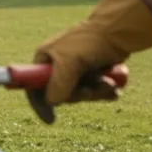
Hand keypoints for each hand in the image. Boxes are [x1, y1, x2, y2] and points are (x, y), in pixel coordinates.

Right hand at [27, 0, 151, 122]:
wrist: (118, 32)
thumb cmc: (89, 42)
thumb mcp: (69, 62)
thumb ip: (58, 83)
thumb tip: (51, 103)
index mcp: (44, 60)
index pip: (34, 87)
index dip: (40, 104)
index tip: (51, 120)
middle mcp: (58, 67)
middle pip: (62, 95)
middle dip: (81, 95)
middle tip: (93, 87)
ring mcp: (76, 71)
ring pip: (82, 95)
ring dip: (97, 92)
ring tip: (109, 82)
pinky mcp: (93, 74)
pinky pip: (96, 92)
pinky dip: (106, 92)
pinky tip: (114, 85)